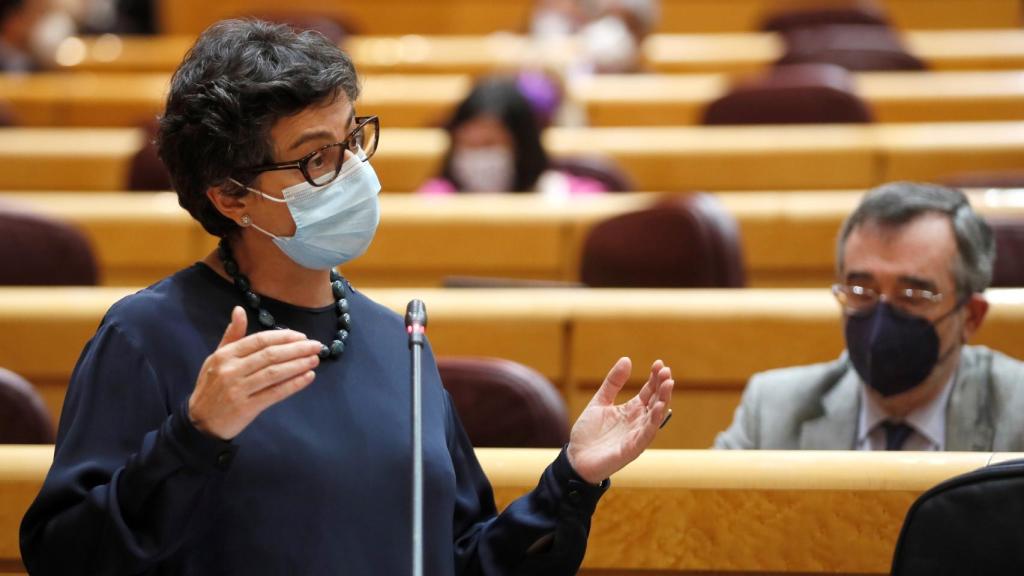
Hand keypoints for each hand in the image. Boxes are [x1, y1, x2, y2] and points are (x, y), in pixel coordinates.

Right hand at [188, 306, 322, 439]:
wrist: (201, 422)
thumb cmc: (212, 386)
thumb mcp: (216, 358)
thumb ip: (232, 336)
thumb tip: (239, 310)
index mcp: (225, 355)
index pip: (259, 340)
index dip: (283, 337)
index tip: (302, 337)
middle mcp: (231, 370)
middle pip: (270, 355)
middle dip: (297, 349)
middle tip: (317, 346)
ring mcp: (238, 389)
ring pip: (274, 373)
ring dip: (298, 365)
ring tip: (315, 359)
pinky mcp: (246, 408)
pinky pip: (275, 393)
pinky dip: (293, 384)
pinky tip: (308, 377)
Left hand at [566, 358, 673, 483]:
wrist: (575, 459)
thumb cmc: (589, 433)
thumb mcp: (600, 401)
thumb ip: (613, 383)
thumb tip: (627, 359)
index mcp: (630, 411)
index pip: (648, 392)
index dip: (654, 378)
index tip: (659, 363)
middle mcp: (637, 422)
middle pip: (655, 401)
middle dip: (662, 386)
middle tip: (666, 370)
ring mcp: (636, 436)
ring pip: (655, 417)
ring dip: (663, 400)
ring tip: (668, 384)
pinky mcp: (631, 449)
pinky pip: (646, 435)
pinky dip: (653, 421)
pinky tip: (658, 407)